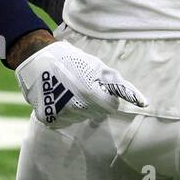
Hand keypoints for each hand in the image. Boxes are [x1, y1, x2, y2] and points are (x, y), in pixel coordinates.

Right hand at [15, 40, 146, 128]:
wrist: (36, 57)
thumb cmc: (70, 59)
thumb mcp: (96, 66)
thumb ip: (120, 86)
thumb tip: (143, 103)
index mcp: (92, 95)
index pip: (111, 107)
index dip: (105, 95)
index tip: (96, 85)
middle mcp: (77, 108)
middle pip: (95, 114)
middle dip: (91, 101)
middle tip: (78, 84)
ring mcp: (62, 115)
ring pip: (79, 118)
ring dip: (76, 106)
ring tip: (66, 89)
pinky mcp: (49, 119)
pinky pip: (64, 121)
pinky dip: (62, 111)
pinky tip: (57, 97)